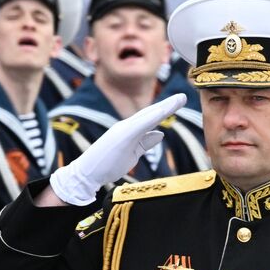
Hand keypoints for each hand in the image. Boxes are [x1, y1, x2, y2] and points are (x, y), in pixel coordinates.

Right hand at [48, 93, 186, 205]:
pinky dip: (150, 118)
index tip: (179, 102)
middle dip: (168, 105)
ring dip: (163, 108)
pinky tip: (161, 113)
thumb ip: (145, 143)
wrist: (86, 173)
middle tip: (183, 97)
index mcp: (130, 131)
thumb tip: (160, 134)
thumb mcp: (132, 153)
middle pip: (151, 113)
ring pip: (147, 117)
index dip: (165, 110)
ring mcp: (123, 130)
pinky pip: (139, 126)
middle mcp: (127, 127)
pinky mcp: (121, 137)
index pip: (151, 118)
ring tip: (178, 101)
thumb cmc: (107, 164)